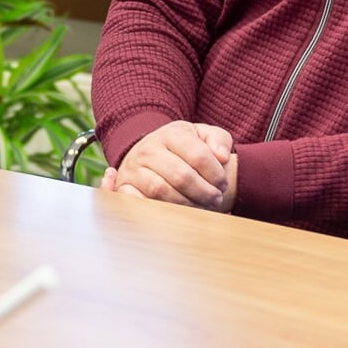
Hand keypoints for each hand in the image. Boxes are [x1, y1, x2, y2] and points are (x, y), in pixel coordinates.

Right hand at [100, 120, 233, 209]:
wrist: (149, 153)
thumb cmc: (182, 148)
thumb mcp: (202, 136)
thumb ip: (219, 140)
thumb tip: (222, 156)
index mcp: (171, 134)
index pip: (198, 155)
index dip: (216, 174)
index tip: (223, 185)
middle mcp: (148, 149)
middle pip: (181, 176)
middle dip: (204, 192)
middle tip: (216, 200)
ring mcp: (133, 168)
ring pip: (161, 190)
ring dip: (186, 204)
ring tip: (200, 207)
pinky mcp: (124, 187)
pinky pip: (138, 202)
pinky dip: (156, 210)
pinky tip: (175, 213)